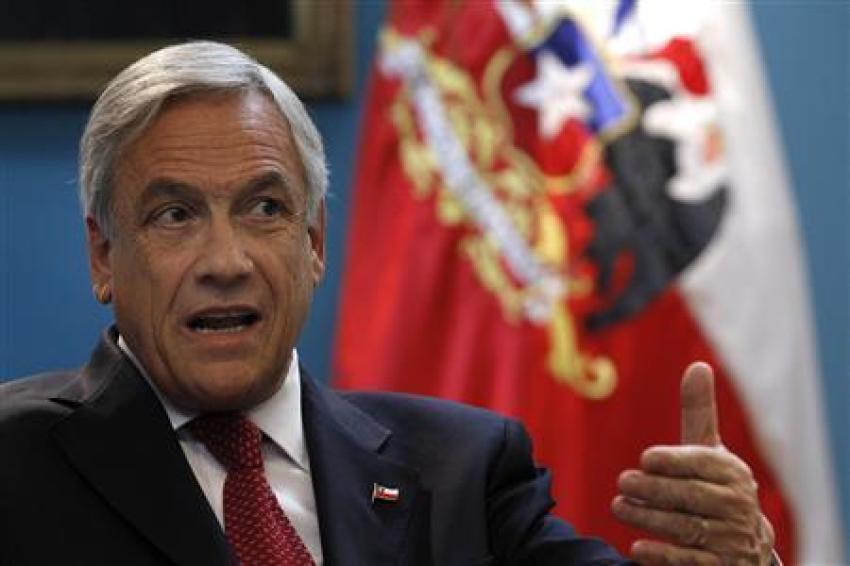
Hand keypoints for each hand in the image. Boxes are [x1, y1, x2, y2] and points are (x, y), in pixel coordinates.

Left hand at [611, 362, 775, 564]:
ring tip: (618, 506)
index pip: (703, 465)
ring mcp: (730, 541)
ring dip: (649, 518)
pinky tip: (636, 548)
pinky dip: (662, 556)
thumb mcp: (711, 453)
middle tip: (622, 482)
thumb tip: (698, 365)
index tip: (646, 459)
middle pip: (691, 497)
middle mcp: (737, 507)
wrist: (746, 549)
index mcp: (732, 474)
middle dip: (654, 490)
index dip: (675, 462)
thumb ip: (700, 414)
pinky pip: (689, 562)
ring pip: (686, 528)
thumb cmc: (717, 489)